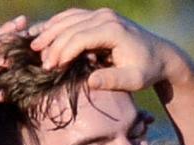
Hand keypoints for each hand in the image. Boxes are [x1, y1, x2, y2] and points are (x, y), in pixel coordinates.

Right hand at [28, 8, 177, 91]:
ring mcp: (103, 14)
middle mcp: (106, 17)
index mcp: (113, 31)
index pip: (79, 38)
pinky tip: (44, 33)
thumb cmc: (147, 71)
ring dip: (50, 31)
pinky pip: (73, 16)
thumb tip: (90, 81)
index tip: (50, 69)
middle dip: (52, 44)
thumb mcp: (134, 80)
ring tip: (33, 46)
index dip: (62, 52)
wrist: (161, 56)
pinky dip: (57, 24)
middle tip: (40, 63)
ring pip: (69, 18)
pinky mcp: (100, 16)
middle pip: (70, 26)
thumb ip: (113, 80)